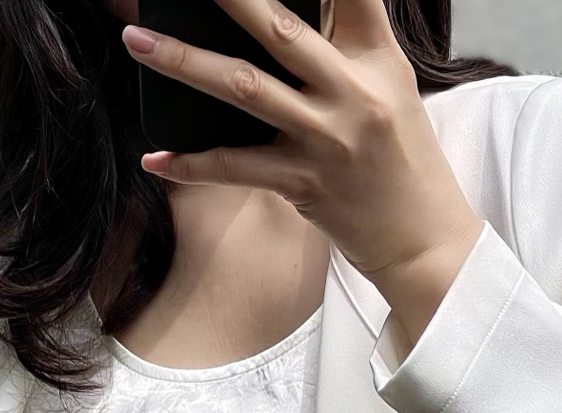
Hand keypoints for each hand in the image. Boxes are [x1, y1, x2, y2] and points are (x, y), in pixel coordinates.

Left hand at [123, 0, 484, 349]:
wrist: (423, 242)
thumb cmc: (400, 159)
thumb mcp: (389, 87)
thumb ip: (345, 44)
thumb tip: (277, 15)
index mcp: (377, 60)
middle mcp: (353, 94)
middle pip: (279, 28)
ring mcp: (327, 141)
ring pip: (244, 88)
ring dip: (185, 62)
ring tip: (137, 40)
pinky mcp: (305, 186)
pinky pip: (236, 169)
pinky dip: (192, 165)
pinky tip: (156, 158)